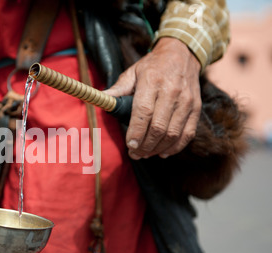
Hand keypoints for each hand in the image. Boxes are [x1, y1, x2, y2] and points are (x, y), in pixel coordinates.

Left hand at [104, 37, 201, 158]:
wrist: (183, 54)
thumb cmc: (153, 66)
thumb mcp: (133, 72)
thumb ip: (118, 89)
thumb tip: (102, 100)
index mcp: (152, 81)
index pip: (144, 112)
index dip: (136, 131)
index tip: (129, 145)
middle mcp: (172, 91)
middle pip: (159, 127)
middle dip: (145, 145)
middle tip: (135, 154)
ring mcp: (187, 101)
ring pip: (173, 133)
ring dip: (158, 148)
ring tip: (145, 154)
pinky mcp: (196, 108)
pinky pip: (188, 133)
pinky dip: (175, 147)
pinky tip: (163, 152)